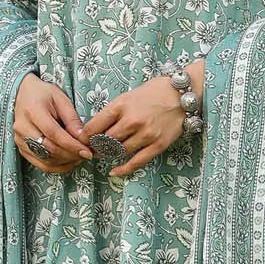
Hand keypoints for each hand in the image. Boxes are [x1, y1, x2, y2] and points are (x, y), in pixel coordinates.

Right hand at [13, 74, 92, 172]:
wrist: (23, 94)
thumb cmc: (43, 94)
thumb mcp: (61, 100)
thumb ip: (72, 119)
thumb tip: (83, 138)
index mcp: (33, 111)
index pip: (53, 134)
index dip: (71, 145)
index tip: (87, 151)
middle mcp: (23, 128)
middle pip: (49, 149)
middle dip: (71, 155)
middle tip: (87, 154)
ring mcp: (20, 140)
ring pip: (45, 160)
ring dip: (66, 162)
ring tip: (80, 156)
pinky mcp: (22, 149)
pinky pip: (41, 164)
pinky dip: (58, 166)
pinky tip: (69, 161)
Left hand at [80, 59, 204, 178]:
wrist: (183, 95)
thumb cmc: (155, 91)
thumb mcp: (129, 95)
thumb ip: (114, 111)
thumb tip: (97, 127)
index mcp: (121, 105)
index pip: (95, 125)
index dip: (85, 135)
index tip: (81, 139)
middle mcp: (132, 121)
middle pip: (104, 141)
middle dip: (95, 147)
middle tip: (91, 149)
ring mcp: (145, 135)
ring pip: (118, 151)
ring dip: (108, 155)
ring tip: (104, 154)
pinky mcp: (157, 145)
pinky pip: (136, 162)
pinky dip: (123, 169)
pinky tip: (114, 171)